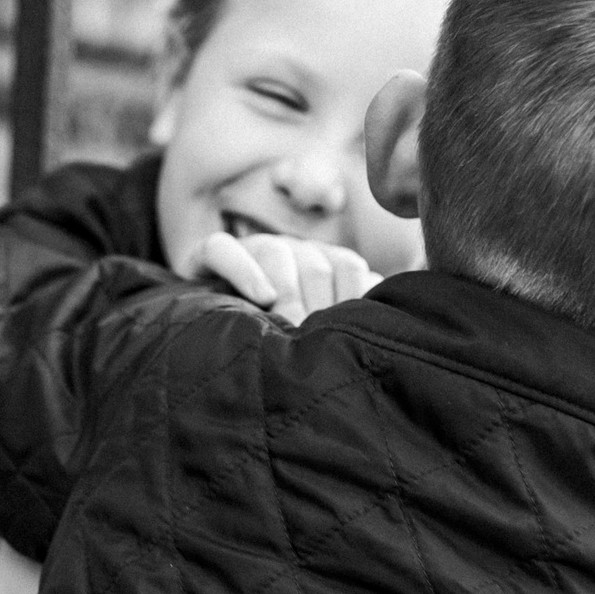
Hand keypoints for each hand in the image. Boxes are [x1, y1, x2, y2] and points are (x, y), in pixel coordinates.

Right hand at [181, 231, 376, 326]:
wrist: (208, 336)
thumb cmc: (278, 340)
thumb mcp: (320, 332)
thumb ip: (352, 321)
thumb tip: (388, 314)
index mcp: (323, 262)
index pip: (349, 266)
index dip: (352, 298)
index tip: (346, 335)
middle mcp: (291, 250)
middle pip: (314, 263)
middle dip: (316, 305)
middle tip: (313, 345)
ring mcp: (251, 249)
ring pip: (274, 251)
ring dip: (286, 288)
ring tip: (288, 325)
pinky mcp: (206, 254)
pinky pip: (222, 248)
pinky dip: (243, 269)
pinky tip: (262, 297)